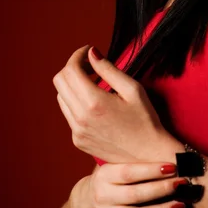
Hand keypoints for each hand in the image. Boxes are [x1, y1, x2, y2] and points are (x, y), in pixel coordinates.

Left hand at [52, 45, 172, 162]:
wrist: (148, 156)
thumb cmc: (145, 120)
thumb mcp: (132, 89)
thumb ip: (109, 69)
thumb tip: (91, 53)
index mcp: (94, 103)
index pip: (70, 70)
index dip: (77, 55)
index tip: (89, 51)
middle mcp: (80, 118)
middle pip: (60, 81)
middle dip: (72, 67)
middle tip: (91, 65)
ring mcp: (77, 132)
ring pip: (61, 97)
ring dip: (73, 84)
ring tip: (93, 82)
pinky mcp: (78, 140)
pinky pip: (68, 113)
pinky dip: (76, 101)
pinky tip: (94, 102)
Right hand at [69, 162, 189, 207]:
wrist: (84, 203)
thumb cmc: (108, 178)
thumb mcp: (112, 164)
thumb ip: (131, 158)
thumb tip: (162, 147)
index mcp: (104, 175)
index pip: (129, 172)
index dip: (152, 170)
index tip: (173, 166)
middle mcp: (102, 195)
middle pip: (135, 195)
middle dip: (162, 189)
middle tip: (182, 183)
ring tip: (180, 205)